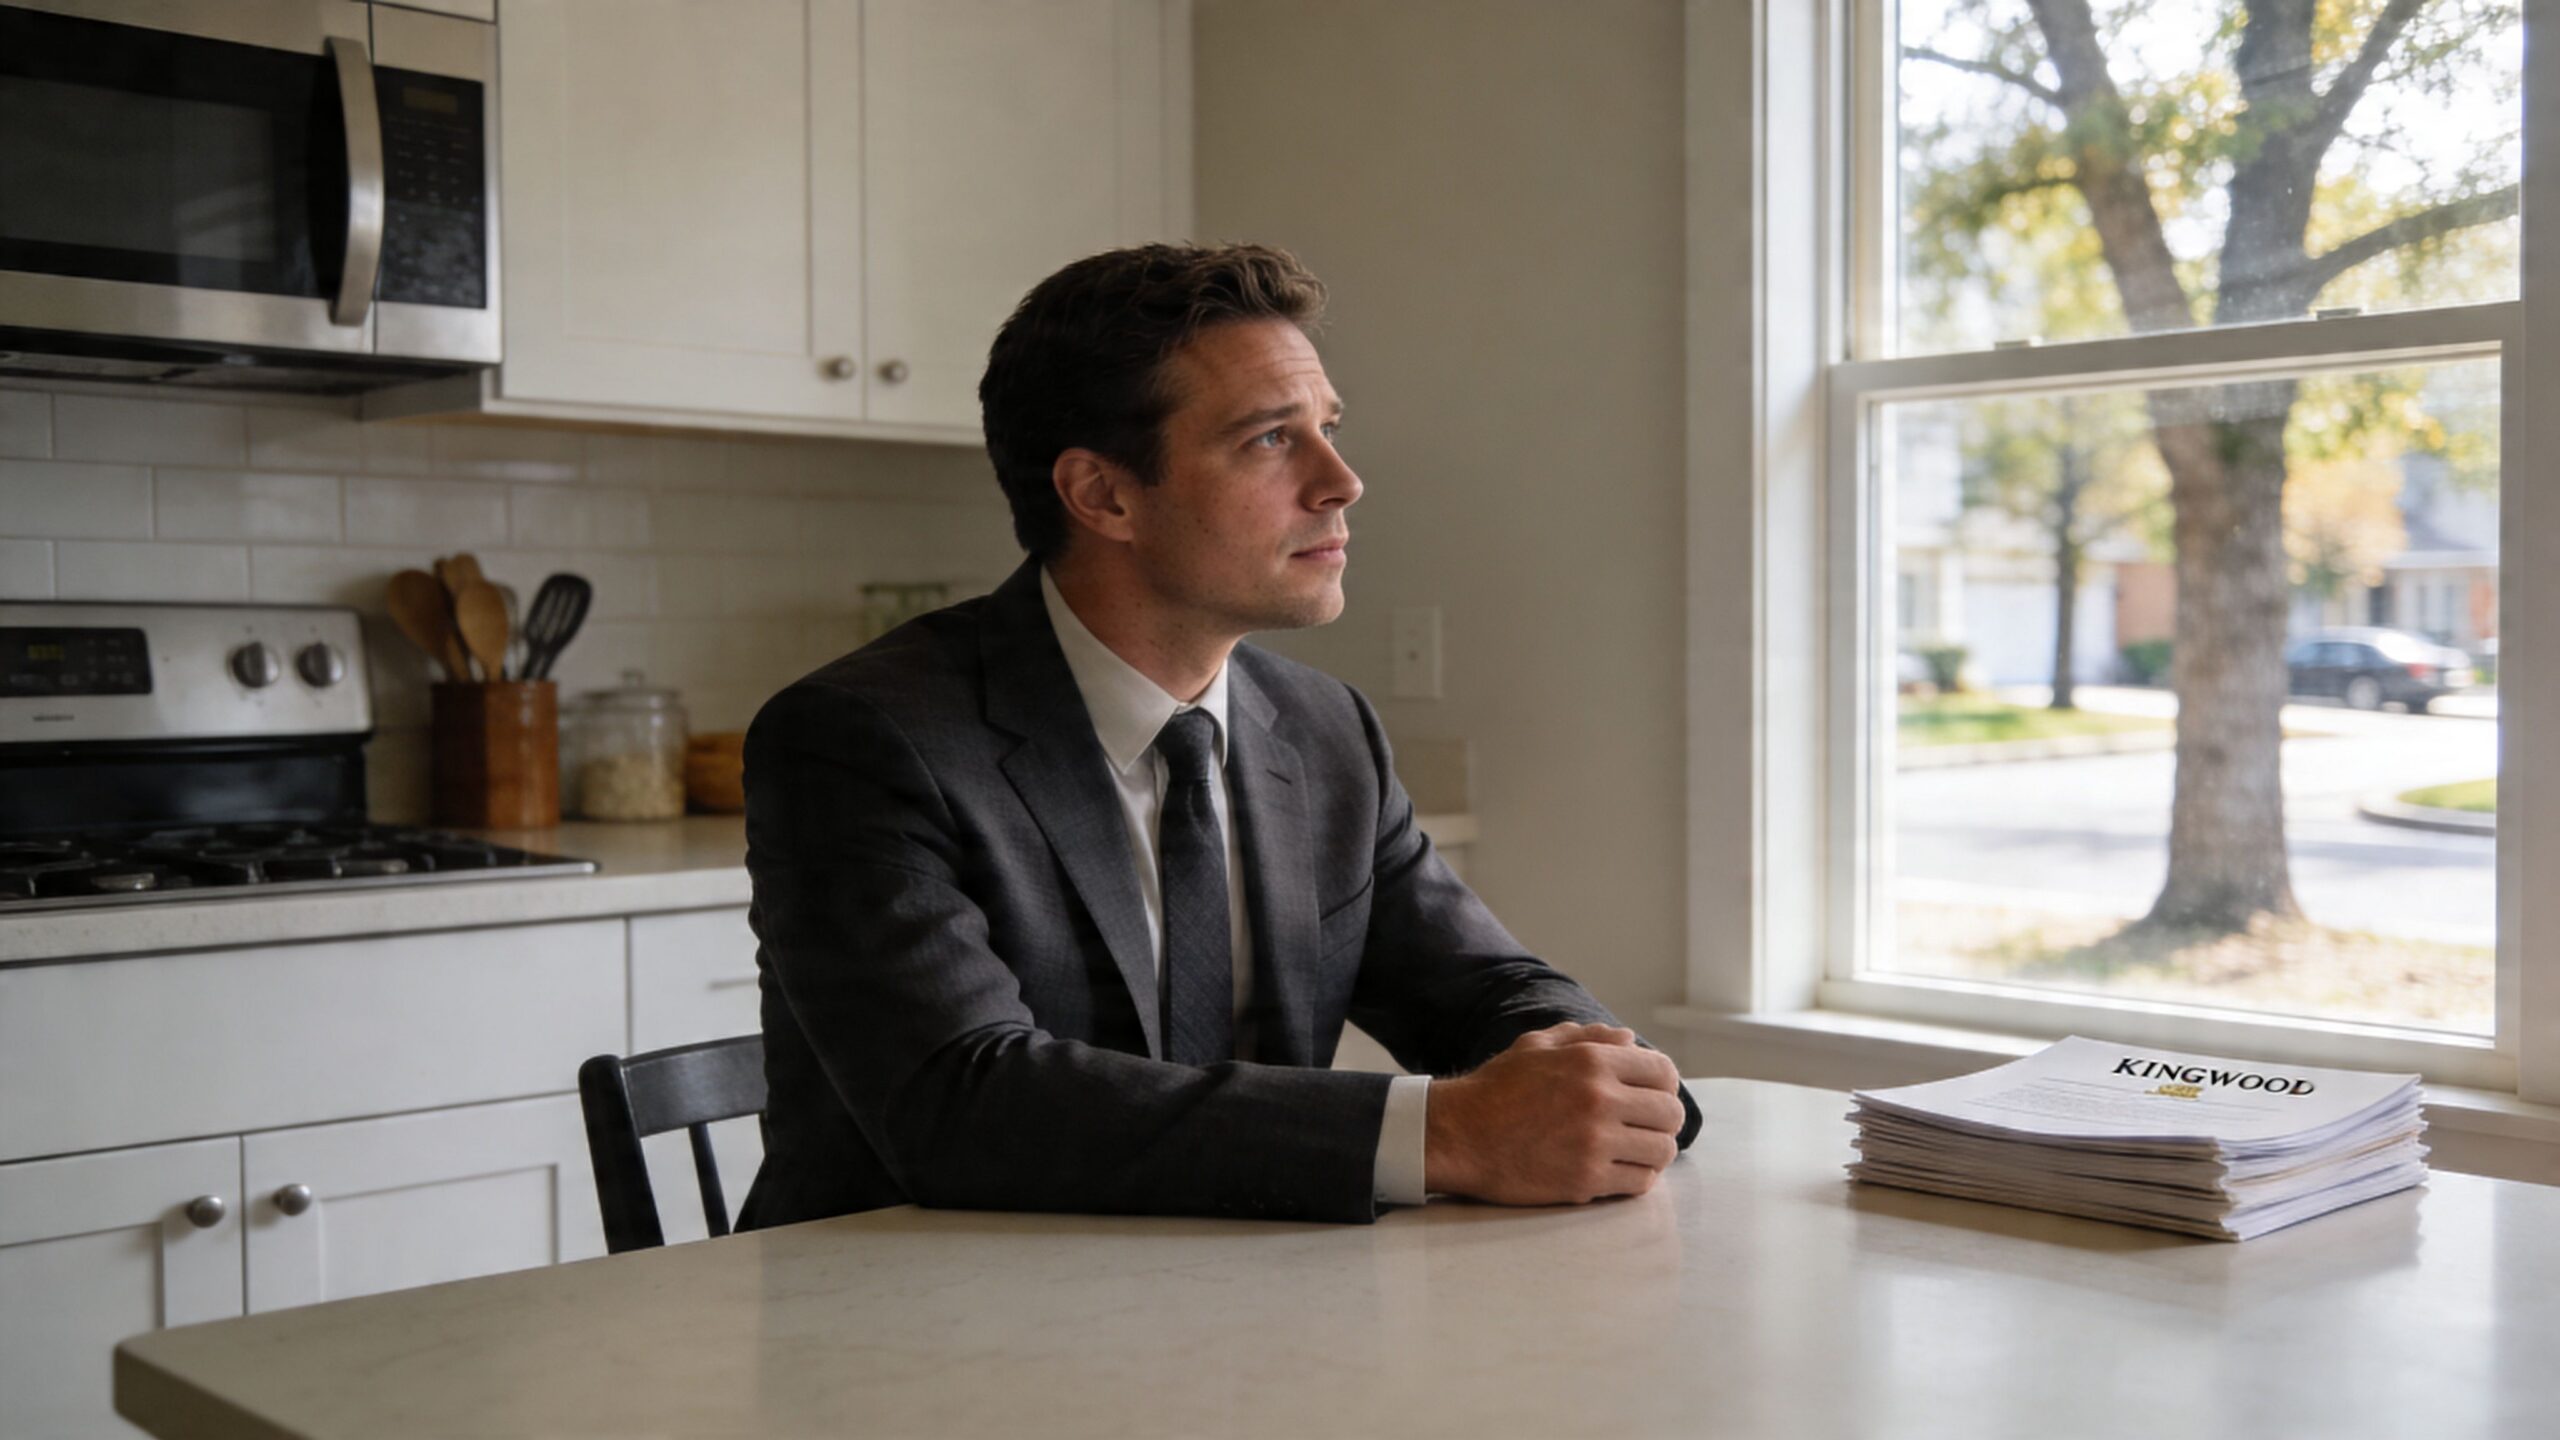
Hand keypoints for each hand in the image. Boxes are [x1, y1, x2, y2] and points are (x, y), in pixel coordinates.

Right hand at [1423, 1022, 1686, 1204]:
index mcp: (1591, 1061)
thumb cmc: (1496, 1089)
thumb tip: (1629, 1039)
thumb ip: (1586, 1037)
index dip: (1664, 1084)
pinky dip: (1637, 1177)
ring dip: (1653, 1151)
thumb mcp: (1536, 1046)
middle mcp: (1600, 1099)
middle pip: (1670, 1113)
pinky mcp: (1586, 1180)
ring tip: (1636, 1150)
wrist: (1460, 1136)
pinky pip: (1640, 1182)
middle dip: (1663, 1119)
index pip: (1663, 1071)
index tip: (1652, 1095)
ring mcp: (1595, 1143)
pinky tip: (1621, 1171)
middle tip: (1646, 1126)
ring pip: (1662, 1150)